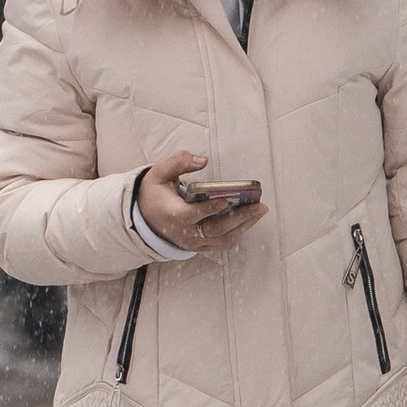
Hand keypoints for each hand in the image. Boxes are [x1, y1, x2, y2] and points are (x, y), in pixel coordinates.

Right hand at [136, 151, 266, 254]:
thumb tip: (203, 160)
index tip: (225, 200)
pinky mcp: (199, 246)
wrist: (145, 217)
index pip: (190, 215)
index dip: (208, 209)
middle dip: (239, 217)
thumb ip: (179, 162)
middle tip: (259, 205)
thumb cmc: (156, 192)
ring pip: (222, 239)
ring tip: (260, 210)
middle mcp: (183, 232)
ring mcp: (192, 242)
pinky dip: (238, 232)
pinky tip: (250, 219)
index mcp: (171, 214)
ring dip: (244, 226)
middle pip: (214, 229)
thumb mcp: (160, 172)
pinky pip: (222, 244)